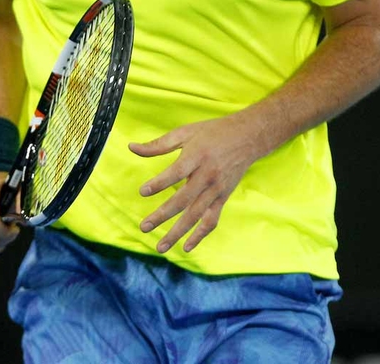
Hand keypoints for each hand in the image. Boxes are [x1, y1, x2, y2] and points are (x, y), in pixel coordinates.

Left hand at [129, 115, 260, 253]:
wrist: (247, 137)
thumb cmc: (212, 132)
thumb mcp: (185, 133)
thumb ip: (158, 144)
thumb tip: (131, 148)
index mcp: (197, 156)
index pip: (176, 172)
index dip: (160, 183)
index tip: (143, 191)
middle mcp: (207, 175)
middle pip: (183, 199)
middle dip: (162, 215)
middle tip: (144, 227)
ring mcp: (216, 189)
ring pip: (195, 216)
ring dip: (178, 233)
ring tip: (160, 247)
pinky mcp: (223, 198)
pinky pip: (211, 220)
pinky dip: (200, 235)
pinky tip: (186, 247)